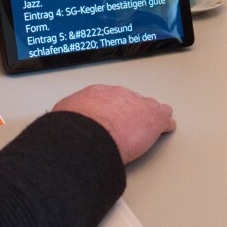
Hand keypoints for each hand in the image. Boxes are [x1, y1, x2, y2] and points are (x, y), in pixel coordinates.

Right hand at [53, 85, 175, 163]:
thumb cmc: (74, 127)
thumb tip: (59, 123)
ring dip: (151, 114)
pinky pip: (164, 120)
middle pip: (131, 100)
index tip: (113, 114)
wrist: (89, 134)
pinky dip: (165, 126)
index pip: (110, 97)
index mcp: (98, 92)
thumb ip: (67, 116)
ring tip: (153, 122)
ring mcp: (139, 105)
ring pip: (150, 106)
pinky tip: (166, 128)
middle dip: (131, 110)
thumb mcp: (63, 116)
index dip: (113, 108)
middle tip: (130, 122)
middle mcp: (120, 95)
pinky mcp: (154, 119)